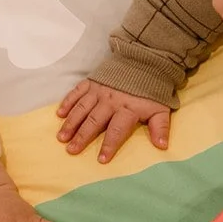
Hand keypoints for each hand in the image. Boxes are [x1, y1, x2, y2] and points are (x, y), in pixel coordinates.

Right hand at [56, 79, 171, 162]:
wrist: (145, 61)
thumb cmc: (152, 90)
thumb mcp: (161, 109)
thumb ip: (160, 127)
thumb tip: (162, 146)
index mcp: (127, 109)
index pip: (117, 130)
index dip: (109, 145)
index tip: (101, 160)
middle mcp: (110, 101)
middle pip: (94, 121)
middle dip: (82, 136)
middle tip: (71, 150)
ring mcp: (99, 90)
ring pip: (82, 108)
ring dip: (71, 123)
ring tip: (61, 137)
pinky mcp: (92, 81)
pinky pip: (77, 92)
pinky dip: (68, 102)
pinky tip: (60, 114)